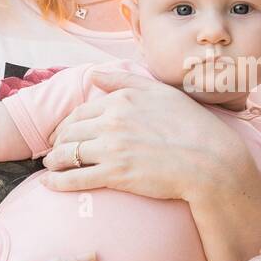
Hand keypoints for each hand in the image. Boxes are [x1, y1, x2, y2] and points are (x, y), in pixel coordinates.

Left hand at [38, 68, 247, 204]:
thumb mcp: (160, 92)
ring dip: (53, 162)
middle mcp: (113, 120)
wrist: (210, 161)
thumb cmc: (192, 126)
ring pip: (68, 154)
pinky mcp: (115, 174)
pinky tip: (50, 184)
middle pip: (70, 131)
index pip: (81, 111)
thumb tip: (95, 75)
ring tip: (49, 168)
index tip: (64, 133)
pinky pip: (76, 178)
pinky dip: (58, 182)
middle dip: (57, 142)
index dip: (67, 124)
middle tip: (53, 151)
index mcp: (122, 99)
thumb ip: (124, 80)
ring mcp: (112, 148)